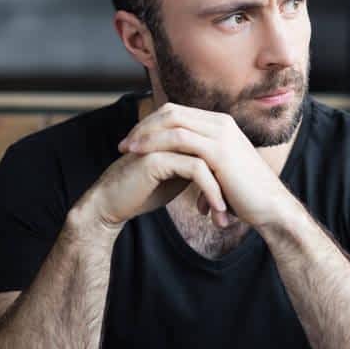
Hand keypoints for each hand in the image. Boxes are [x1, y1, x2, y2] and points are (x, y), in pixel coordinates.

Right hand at [77, 149, 231, 232]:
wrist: (111, 204)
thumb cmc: (144, 191)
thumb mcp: (178, 177)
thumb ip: (197, 167)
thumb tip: (223, 172)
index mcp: (178, 135)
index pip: (214, 146)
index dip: (228, 171)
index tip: (238, 197)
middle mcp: (171, 133)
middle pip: (214, 149)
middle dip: (228, 180)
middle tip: (238, 207)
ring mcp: (164, 142)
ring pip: (208, 159)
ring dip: (222, 189)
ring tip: (226, 214)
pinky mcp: (157, 158)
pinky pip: (196, 169)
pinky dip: (210, 190)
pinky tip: (215, 209)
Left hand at [117, 102, 294, 228]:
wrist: (270, 207)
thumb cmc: (246, 196)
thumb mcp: (221, 172)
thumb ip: (203, 163)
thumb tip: (187, 171)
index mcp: (221, 124)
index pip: (178, 113)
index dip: (152, 124)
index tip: (133, 141)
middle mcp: (221, 122)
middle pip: (172, 112)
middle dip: (144, 126)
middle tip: (124, 144)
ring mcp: (221, 133)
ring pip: (172, 122)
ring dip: (145, 134)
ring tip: (126, 150)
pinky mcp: (219, 150)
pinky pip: (179, 140)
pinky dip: (156, 145)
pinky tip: (140, 157)